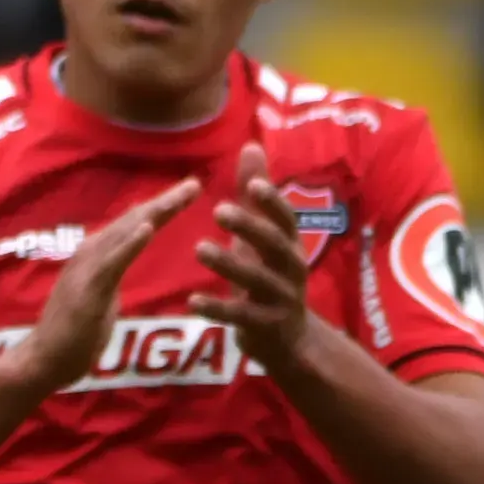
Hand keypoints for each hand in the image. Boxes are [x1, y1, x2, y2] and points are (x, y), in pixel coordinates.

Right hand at [5, 179, 193, 395]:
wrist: (44, 360)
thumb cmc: (73, 334)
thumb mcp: (101, 294)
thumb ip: (113, 270)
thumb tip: (128, 253)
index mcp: (97, 255)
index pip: (133, 224)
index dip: (161, 206)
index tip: (190, 190)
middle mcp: (89, 253)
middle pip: (132, 221)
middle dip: (164, 201)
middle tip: (195, 183)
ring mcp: (87, 269)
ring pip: (124, 233)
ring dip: (153, 212)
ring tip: (180, 196)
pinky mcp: (87, 288)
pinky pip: (113, 261)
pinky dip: (130, 243)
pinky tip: (149, 227)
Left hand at [195, 142, 315, 371]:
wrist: (286, 338)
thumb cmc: (269, 275)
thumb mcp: (263, 235)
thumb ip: (256, 194)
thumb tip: (250, 145)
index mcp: (289, 244)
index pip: (285, 218)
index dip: (271, 201)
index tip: (252, 183)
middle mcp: (291, 268)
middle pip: (275, 245)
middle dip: (250, 227)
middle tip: (219, 210)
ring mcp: (281, 298)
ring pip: (257, 280)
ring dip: (230, 264)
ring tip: (199, 248)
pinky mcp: (264, 325)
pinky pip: (240, 316)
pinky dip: (218, 308)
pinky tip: (192, 301)